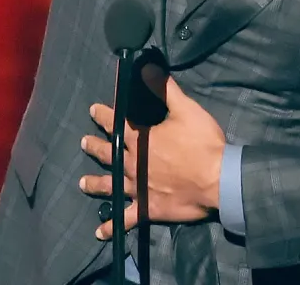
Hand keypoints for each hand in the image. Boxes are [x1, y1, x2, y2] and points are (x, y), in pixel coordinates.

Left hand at [80, 73, 226, 240]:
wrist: (217, 180)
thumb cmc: (201, 143)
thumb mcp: (185, 109)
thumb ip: (164, 89)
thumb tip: (147, 67)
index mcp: (141, 139)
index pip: (117, 123)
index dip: (104, 114)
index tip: (93, 110)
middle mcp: (133, 164)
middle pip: (109, 154)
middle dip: (95, 146)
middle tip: (83, 142)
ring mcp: (138, 188)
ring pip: (110, 186)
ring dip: (96, 183)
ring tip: (82, 183)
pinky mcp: (147, 209)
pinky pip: (126, 219)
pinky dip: (112, 226)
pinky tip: (100, 232)